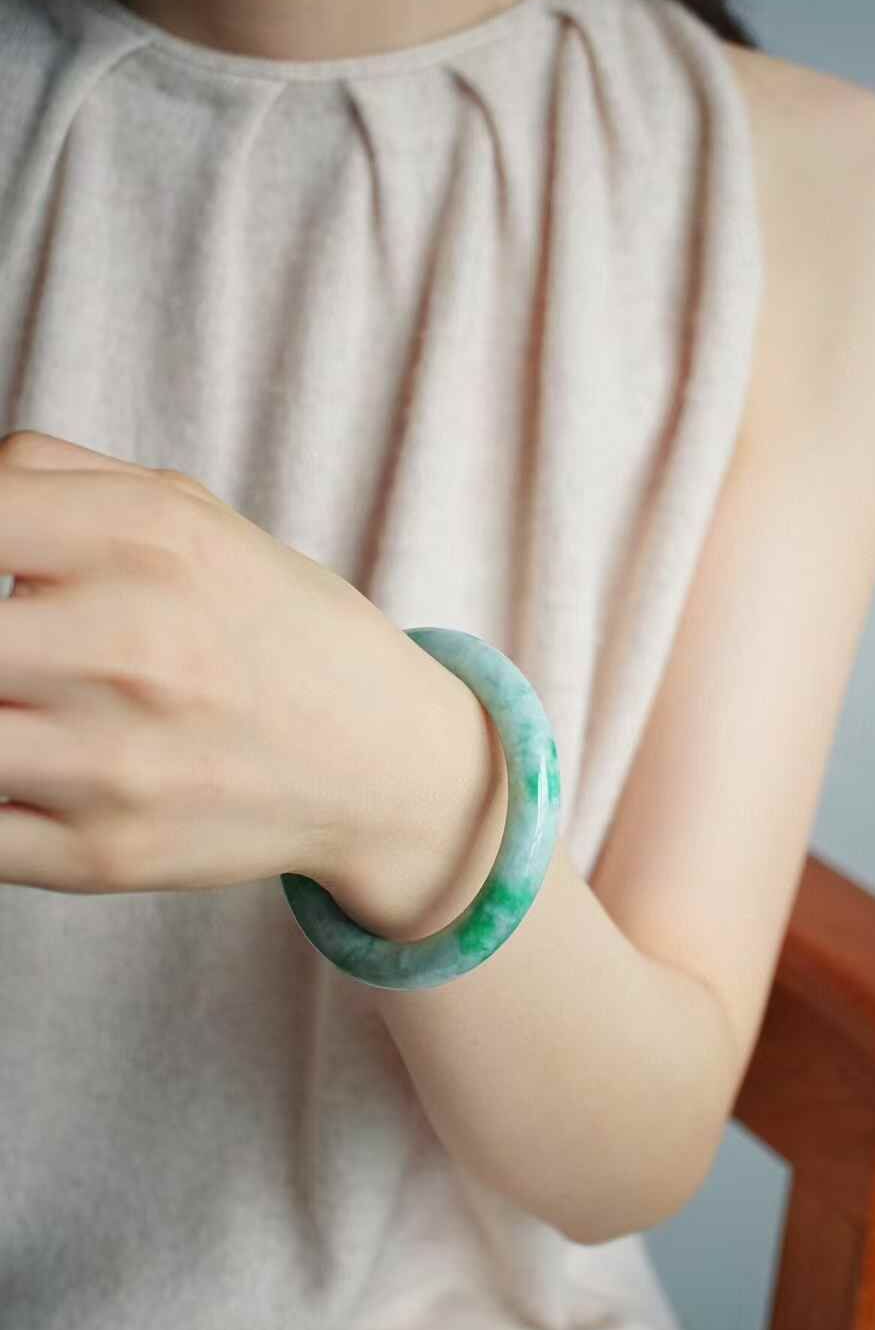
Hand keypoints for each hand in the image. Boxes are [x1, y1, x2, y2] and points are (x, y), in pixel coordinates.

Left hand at [0, 429, 412, 896]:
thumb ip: (49, 474)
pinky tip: (35, 774)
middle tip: (18, 653)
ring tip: (25, 705)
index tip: (0, 568)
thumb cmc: (266, 626)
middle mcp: (130, 644)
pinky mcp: (100, 855)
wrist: (381, 760)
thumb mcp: (184, 511)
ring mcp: (112, 760)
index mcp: (147, 539)